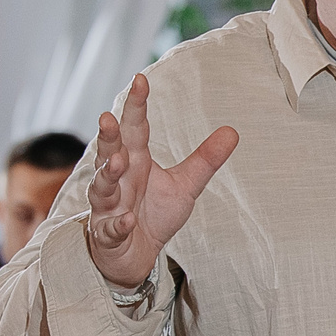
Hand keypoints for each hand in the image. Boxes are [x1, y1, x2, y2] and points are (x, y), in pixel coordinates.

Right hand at [86, 74, 236, 289]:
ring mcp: (109, 206)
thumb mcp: (184, 185)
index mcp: (136, 161)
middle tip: (108, 118)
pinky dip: (117, 224)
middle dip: (108, 136)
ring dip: (107, 174)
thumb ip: (204, 160)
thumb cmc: (153, 214)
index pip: (134, 128)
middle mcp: (118, 179)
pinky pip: (111, 227)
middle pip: (109, 152)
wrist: (134, 255)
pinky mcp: (107, 233)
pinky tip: (126, 219)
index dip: (136, 105)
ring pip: (102, 186)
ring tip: (116, 162)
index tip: (140, 80)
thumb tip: (233, 131)